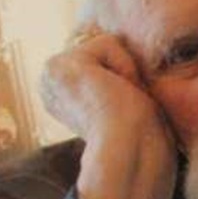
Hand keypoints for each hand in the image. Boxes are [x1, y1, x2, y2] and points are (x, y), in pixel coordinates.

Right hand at [41, 27, 175, 198]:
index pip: (109, 58)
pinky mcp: (60, 64)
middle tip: (128, 105)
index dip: (131, 78)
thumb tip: (138, 56)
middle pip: (110, 47)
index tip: (129, 108)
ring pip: (110, 43)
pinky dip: (124, 67)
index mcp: (68, 94)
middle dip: (128, 73)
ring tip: (123, 101)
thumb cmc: (145, 141)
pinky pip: (108, 42)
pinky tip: (117, 94)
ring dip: (128, 72)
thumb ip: (123, 78)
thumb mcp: (131, 102)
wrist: (136, 156)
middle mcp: (53, 84)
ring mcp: (52, 73)